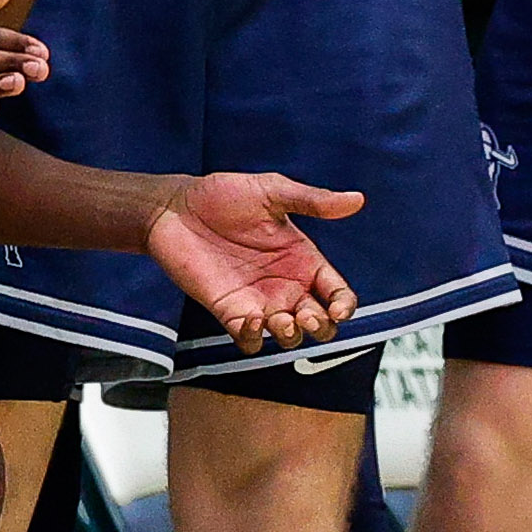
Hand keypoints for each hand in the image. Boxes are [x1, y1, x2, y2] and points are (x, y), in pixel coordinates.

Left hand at [148, 171, 364, 351]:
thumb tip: (356, 199)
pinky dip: (254, 339)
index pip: (337, 293)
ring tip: (279, 319)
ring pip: (288, 336)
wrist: (175, 208)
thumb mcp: (271, 191)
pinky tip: (250, 319)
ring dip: (290, 336)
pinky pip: (250, 340)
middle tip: (306, 315)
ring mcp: (258, 301)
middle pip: (320, 323)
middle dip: (321, 327)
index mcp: (304, 259)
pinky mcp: (230, 312)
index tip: (338, 308)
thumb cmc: (223, 195)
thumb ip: (312, 201)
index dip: (344, 306)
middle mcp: (286, 285)